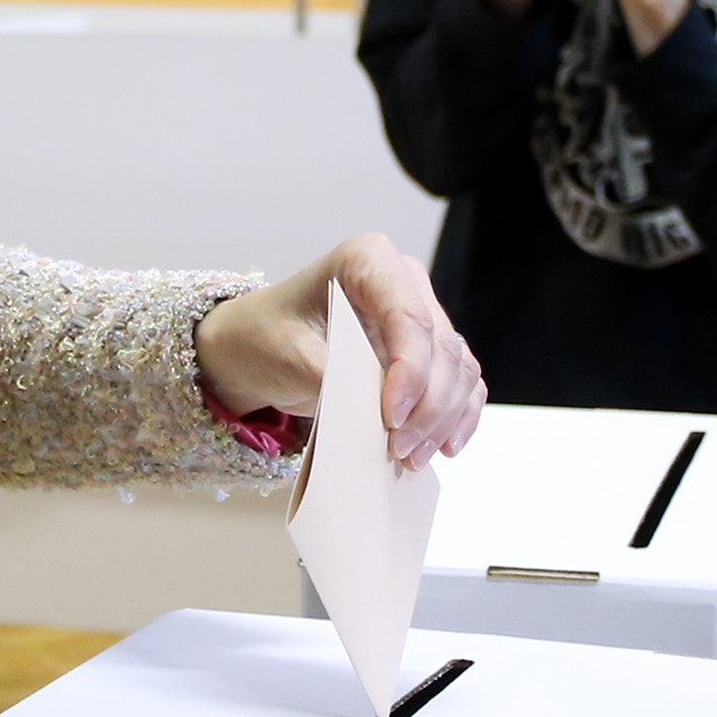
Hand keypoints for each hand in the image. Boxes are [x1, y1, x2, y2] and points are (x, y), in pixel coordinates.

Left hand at [196, 234, 485, 470]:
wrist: (255, 348)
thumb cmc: (264, 338)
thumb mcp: (287, 356)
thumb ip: (335, 380)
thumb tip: (378, 418)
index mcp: (367, 260)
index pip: (409, 317)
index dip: (412, 372)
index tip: (391, 419)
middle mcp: (404, 280)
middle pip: (441, 346)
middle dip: (428, 405)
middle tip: (399, 449)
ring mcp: (421, 312)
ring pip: (458, 367)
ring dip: (443, 417)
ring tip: (412, 457)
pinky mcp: (427, 348)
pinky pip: (461, 381)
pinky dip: (456, 415)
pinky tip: (442, 446)